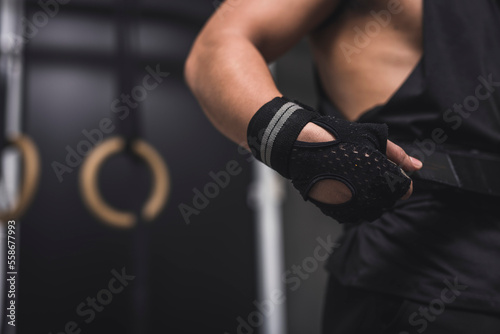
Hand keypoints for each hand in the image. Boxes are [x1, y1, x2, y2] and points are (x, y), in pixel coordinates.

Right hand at [297, 122, 422, 203]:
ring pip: (371, 209)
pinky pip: (353, 212)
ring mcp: (352, 206)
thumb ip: (397, 155)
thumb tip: (416, 165)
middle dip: (385, 188)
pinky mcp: (336, 211)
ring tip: (356, 178)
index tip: (393, 173)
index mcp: (382, 176)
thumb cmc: (336, 138)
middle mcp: (369, 196)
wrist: (301, 146)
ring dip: (370, 197)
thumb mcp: (372, 138)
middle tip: (369, 171)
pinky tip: (345, 186)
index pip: (404, 189)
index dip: (400, 180)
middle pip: (388, 200)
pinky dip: (353, 202)